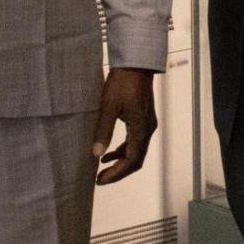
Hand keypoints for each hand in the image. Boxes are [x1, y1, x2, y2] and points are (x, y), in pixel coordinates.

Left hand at [90, 68, 157, 185]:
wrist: (136, 64)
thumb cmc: (123, 82)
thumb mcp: (109, 107)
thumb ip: (103, 131)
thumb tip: (96, 154)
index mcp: (141, 129)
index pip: (131, 161)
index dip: (116, 174)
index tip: (100, 180)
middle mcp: (147, 130)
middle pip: (136, 160)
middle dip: (118, 172)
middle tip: (100, 179)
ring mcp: (147, 124)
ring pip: (136, 152)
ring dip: (120, 162)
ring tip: (101, 168)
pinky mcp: (143, 119)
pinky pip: (135, 141)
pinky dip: (122, 150)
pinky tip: (108, 152)